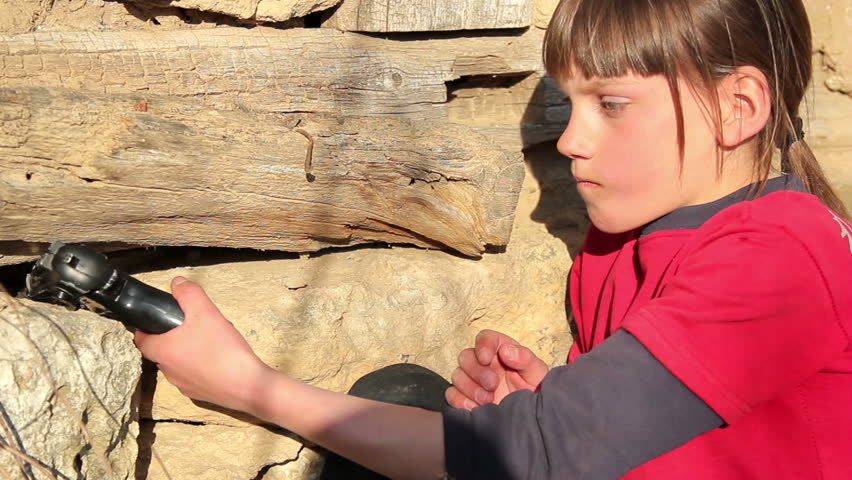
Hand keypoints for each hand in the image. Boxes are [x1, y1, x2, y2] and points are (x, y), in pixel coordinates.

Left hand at [134, 276, 272, 413]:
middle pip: (161, 350)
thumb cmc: (222, 348)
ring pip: (178, 363)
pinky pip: (194, 376)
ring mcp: (182, 385)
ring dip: (187, 352)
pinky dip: (201, 367)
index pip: (141, 338)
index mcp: (162, 351)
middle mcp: (167, 371)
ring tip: (210, 341)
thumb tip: (177, 283)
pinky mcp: (198, 394)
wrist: (248, 385)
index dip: (147, 326)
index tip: (161, 317)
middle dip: (173, 337)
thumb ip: (189, 294)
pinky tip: (219, 360)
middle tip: (194, 325)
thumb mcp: (206, 312)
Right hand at [445, 329, 547, 409]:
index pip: (485, 338)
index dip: (482, 345)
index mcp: (501, 352)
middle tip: (493, 385)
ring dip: (470, 388)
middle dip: (477, 371)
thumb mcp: (537, 373)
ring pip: (457, 375)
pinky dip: (460, 401)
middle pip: (466, 356)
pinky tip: (476, 408)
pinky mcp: (465, 399)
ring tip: (489, 400)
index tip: (486, 358)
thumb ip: (525, 358)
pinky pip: (452, 394)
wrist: (530, 419)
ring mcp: (473, 382)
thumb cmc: (535, 392)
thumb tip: (506, 351)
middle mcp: (484, 364)